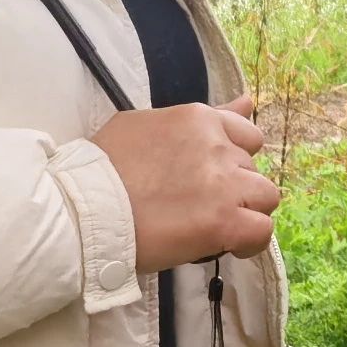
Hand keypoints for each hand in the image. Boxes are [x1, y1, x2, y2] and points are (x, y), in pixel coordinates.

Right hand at [96, 97, 278, 272]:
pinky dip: (248, 242)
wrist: (81, 210)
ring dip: (245, 212)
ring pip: (265, 197)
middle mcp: (218, 146)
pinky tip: (224, 245)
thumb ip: (199, 119)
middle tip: (198, 206)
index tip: (210, 179)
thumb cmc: (99, 170)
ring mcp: (224, 184)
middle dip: (234, 188)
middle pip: (253, 169)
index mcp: (197, 119)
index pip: (246, 134)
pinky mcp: (224, 221)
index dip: (232, 160)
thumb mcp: (143, 125)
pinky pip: (261, 231)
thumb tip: (247, 101)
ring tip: (212, 226)